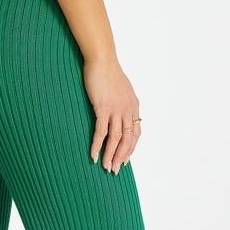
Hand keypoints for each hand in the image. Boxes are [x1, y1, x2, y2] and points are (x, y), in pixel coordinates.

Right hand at [82, 58, 141, 172]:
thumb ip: (123, 103)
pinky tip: (94, 155)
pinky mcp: (103, 108)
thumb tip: (120, 113)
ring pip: (116, 139)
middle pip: (127, 140)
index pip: (135, 134)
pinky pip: (101, 132)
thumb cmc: (109, 73)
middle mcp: (128, 110)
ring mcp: (116, 110)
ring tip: (106, 168)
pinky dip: (98, 145)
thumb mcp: (122, 90)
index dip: (130, 149)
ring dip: (111, 156)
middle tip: (115, 170)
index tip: (125, 161)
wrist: (102, 59)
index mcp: (133, 107)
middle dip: (121, 157)